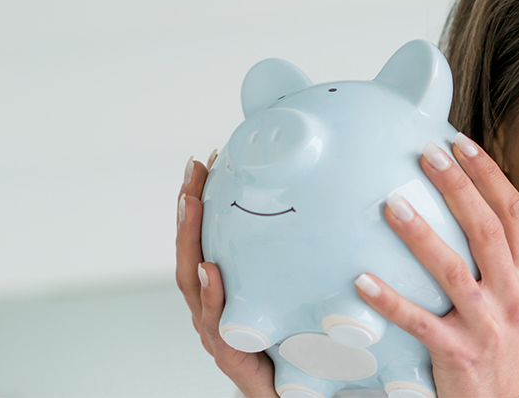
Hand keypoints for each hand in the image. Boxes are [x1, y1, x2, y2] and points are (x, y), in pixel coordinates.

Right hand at [176, 150, 277, 397]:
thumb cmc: (299, 348)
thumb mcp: (300, 296)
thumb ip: (301, 262)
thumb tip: (331, 202)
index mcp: (224, 291)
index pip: (205, 239)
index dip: (199, 203)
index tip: (203, 162)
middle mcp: (214, 308)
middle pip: (190, 253)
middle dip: (188, 212)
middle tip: (192, 174)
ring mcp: (217, 331)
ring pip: (192, 282)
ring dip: (191, 241)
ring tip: (192, 206)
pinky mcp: (231, 357)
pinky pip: (216, 323)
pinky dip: (211, 295)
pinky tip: (210, 271)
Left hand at [353, 133, 518, 397]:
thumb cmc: (509, 345)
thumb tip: (491, 196)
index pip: (515, 213)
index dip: (489, 176)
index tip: (460, 144)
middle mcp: (516, 296)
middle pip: (486, 230)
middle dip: (457, 187)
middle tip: (427, 155)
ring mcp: (489, 325)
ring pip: (452, 271)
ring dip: (421, 235)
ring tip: (393, 205)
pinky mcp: (458, 352)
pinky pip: (419, 322)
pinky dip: (390, 301)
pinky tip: (363, 281)